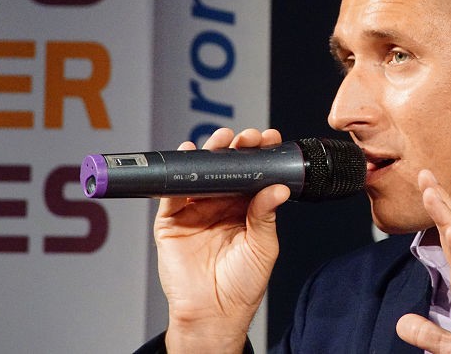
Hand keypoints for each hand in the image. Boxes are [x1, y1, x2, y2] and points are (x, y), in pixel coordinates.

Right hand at [155, 128, 290, 352]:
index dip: (259, 154)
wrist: (213, 313)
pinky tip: (187, 156)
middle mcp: (220, 205)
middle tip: (245, 137)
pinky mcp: (172, 221)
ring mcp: (195, 211)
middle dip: (235, 148)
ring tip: (220, 140)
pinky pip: (172, 193)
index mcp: (246, 209)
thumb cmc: (242, 285)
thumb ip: (265, 215)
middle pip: (226, 168)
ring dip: (208, 153)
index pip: (252, 174)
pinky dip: (177, 174)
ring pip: (200, 174)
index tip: (268, 138)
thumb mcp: (262, 247)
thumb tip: (279, 187)